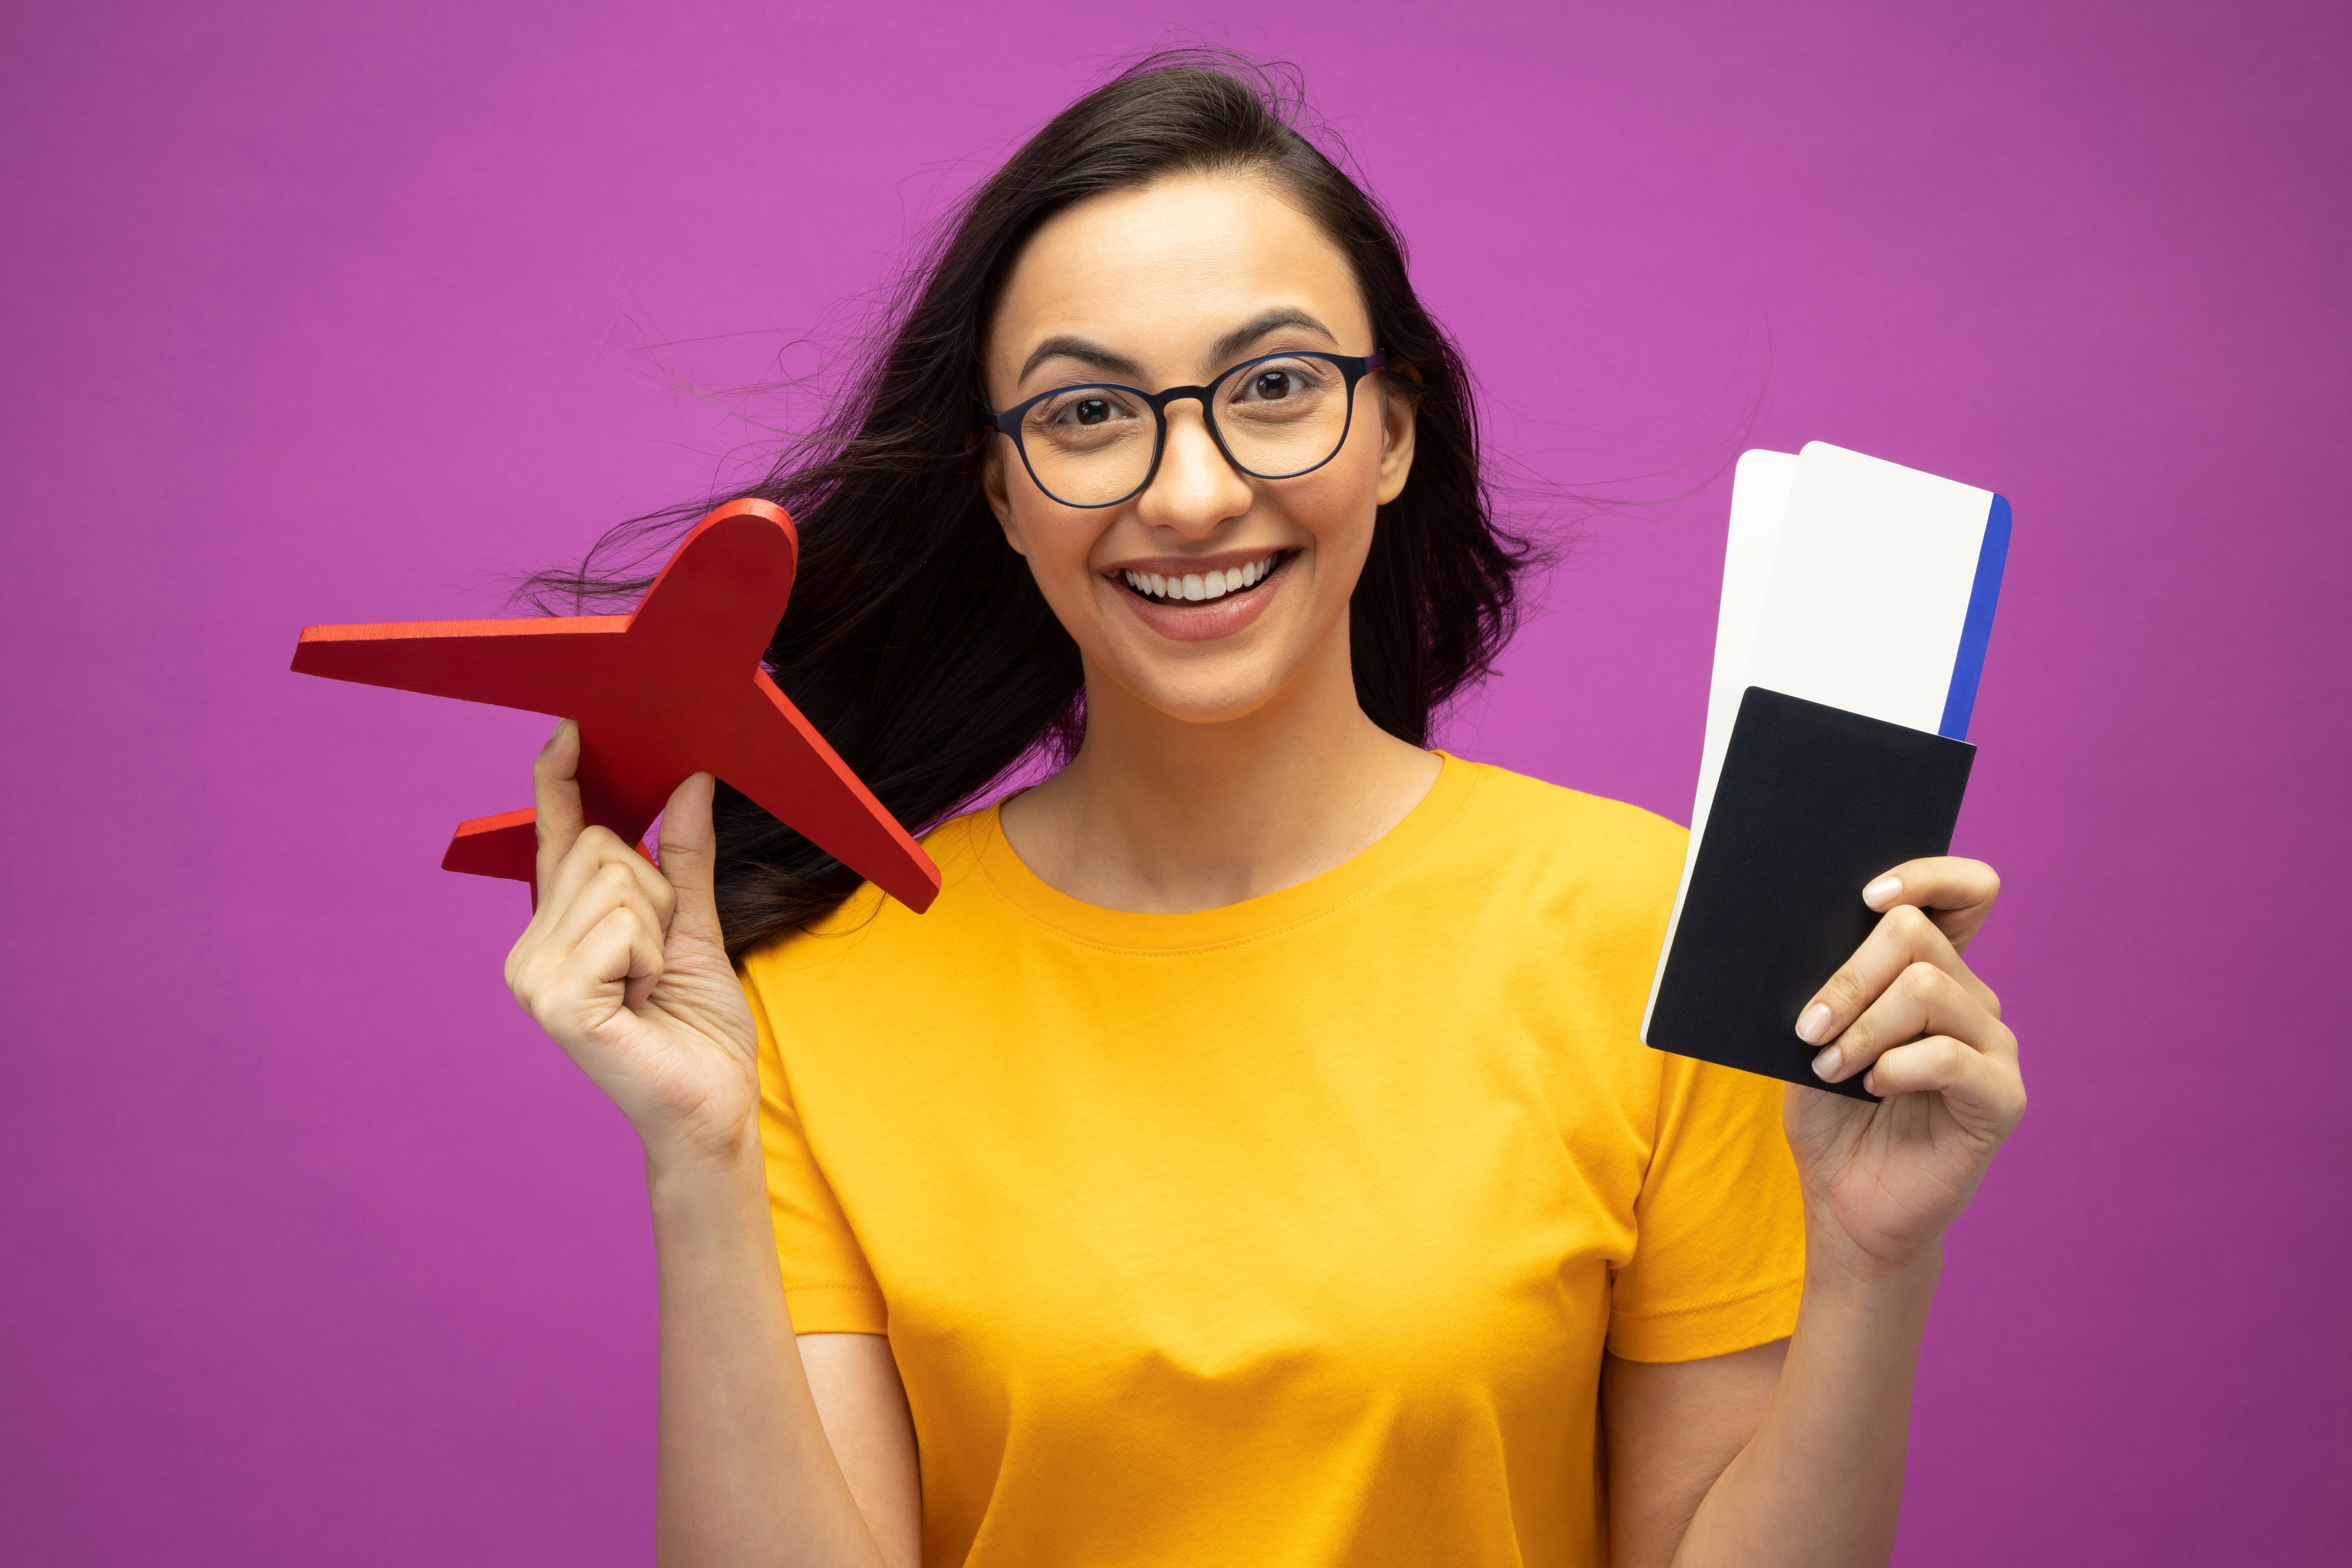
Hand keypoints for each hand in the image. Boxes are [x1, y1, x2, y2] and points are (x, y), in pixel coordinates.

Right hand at [503, 721, 759, 1168]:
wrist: (708, 1106)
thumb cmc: (698, 1028)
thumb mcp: (697, 927)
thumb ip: (684, 858)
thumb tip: (691, 781)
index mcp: (562, 928)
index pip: (556, 838)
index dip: (561, 782)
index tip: (572, 730)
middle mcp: (532, 946)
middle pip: (602, 847)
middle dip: (656, 894)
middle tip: (658, 958)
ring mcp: (533, 974)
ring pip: (616, 878)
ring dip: (658, 930)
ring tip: (649, 983)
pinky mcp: (553, 999)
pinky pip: (624, 926)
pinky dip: (652, 959)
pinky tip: (641, 1003)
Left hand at [1780, 857, 2025, 1276]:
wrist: (1846, 1202)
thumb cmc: (1829, 1115)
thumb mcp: (1812, 1035)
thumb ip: (1826, 983)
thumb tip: (1805, 923)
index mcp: (1933, 973)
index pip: (1966, 892)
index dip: (1925, 876)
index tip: (1867, 897)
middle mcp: (1972, 1000)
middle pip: (1916, 937)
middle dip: (1848, 977)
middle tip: (1809, 1027)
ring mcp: (1994, 1047)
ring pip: (1925, 988)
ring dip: (1862, 1027)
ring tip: (1831, 1065)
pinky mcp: (2001, 1097)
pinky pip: (1946, 1055)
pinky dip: (1894, 1066)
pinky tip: (1872, 1089)